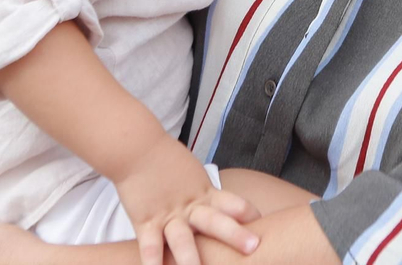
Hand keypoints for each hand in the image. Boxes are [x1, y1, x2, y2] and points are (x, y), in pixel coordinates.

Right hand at [115, 137, 259, 264]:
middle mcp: (190, 206)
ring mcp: (168, 215)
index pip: (234, 203)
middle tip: (253, 246)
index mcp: (205, 193)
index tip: (264, 225)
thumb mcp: (194, 174)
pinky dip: (152, 260)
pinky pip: (150, 245)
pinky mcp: (146, 221)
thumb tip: (221, 206)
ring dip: (191, 257)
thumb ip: (206, 192)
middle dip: (234, 235)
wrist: (137, 148)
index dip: (249, 214)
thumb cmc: (166, 160)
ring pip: (182, 239)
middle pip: (215, 221)